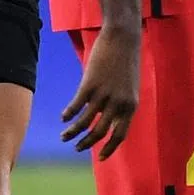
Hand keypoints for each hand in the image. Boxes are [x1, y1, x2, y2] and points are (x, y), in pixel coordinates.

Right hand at [61, 25, 140, 160]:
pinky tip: (63, 118)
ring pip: (85, 122)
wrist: (123, 37)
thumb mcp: (130, 86)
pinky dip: (69, 114)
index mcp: (131, 106)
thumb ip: (122, 103)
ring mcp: (104, 94)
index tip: (100, 157)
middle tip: (77, 148)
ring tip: (64, 137)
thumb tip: (109, 118)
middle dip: (86, 143)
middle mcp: (118, 103)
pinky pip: (76, 105)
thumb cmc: (126, 60)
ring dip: (73, 132)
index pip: (120, 135)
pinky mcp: (90, 84)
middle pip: (100, 132)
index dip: (109, 148)